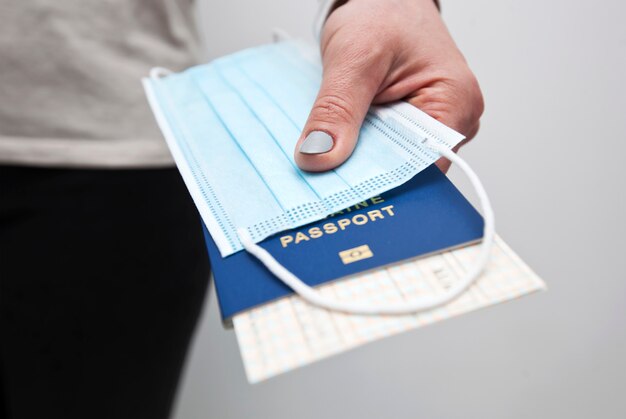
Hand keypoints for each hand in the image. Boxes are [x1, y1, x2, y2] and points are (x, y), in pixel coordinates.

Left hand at [294, 0, 483, 171]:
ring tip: (329, 166)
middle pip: (407, 171)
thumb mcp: (354, 57)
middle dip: (367, 177)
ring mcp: (432, 125)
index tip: (344, 196)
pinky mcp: (410, 126)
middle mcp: (452, 121)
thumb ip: (337, 109)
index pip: (424, 167)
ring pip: (392, 164)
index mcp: (456, 103)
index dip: (385, 185)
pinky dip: (359, 152)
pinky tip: (339, 151)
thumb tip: (319, 157)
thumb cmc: (383, 14)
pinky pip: (384, 151)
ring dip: (360, 165)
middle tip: (325, 184)